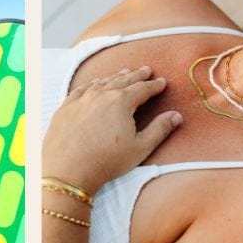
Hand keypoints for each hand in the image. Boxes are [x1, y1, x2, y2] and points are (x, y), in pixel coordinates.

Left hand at [43, 66, 181, 194]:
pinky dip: (91, 84)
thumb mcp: (140, 148)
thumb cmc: (105, 162)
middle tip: (146, 70)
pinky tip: (94, 84)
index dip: (155, 85)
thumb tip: (176, 115)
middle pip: (123, 81)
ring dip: (115, 77)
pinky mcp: (65, 108)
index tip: (162, 82)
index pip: (143, 88)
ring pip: (102, 82)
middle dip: (137, 75)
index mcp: (122, 102)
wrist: (67, 172)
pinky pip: (80, 89)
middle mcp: (101, 95)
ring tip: (124, 73)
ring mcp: (81, 100)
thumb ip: (160, 129)